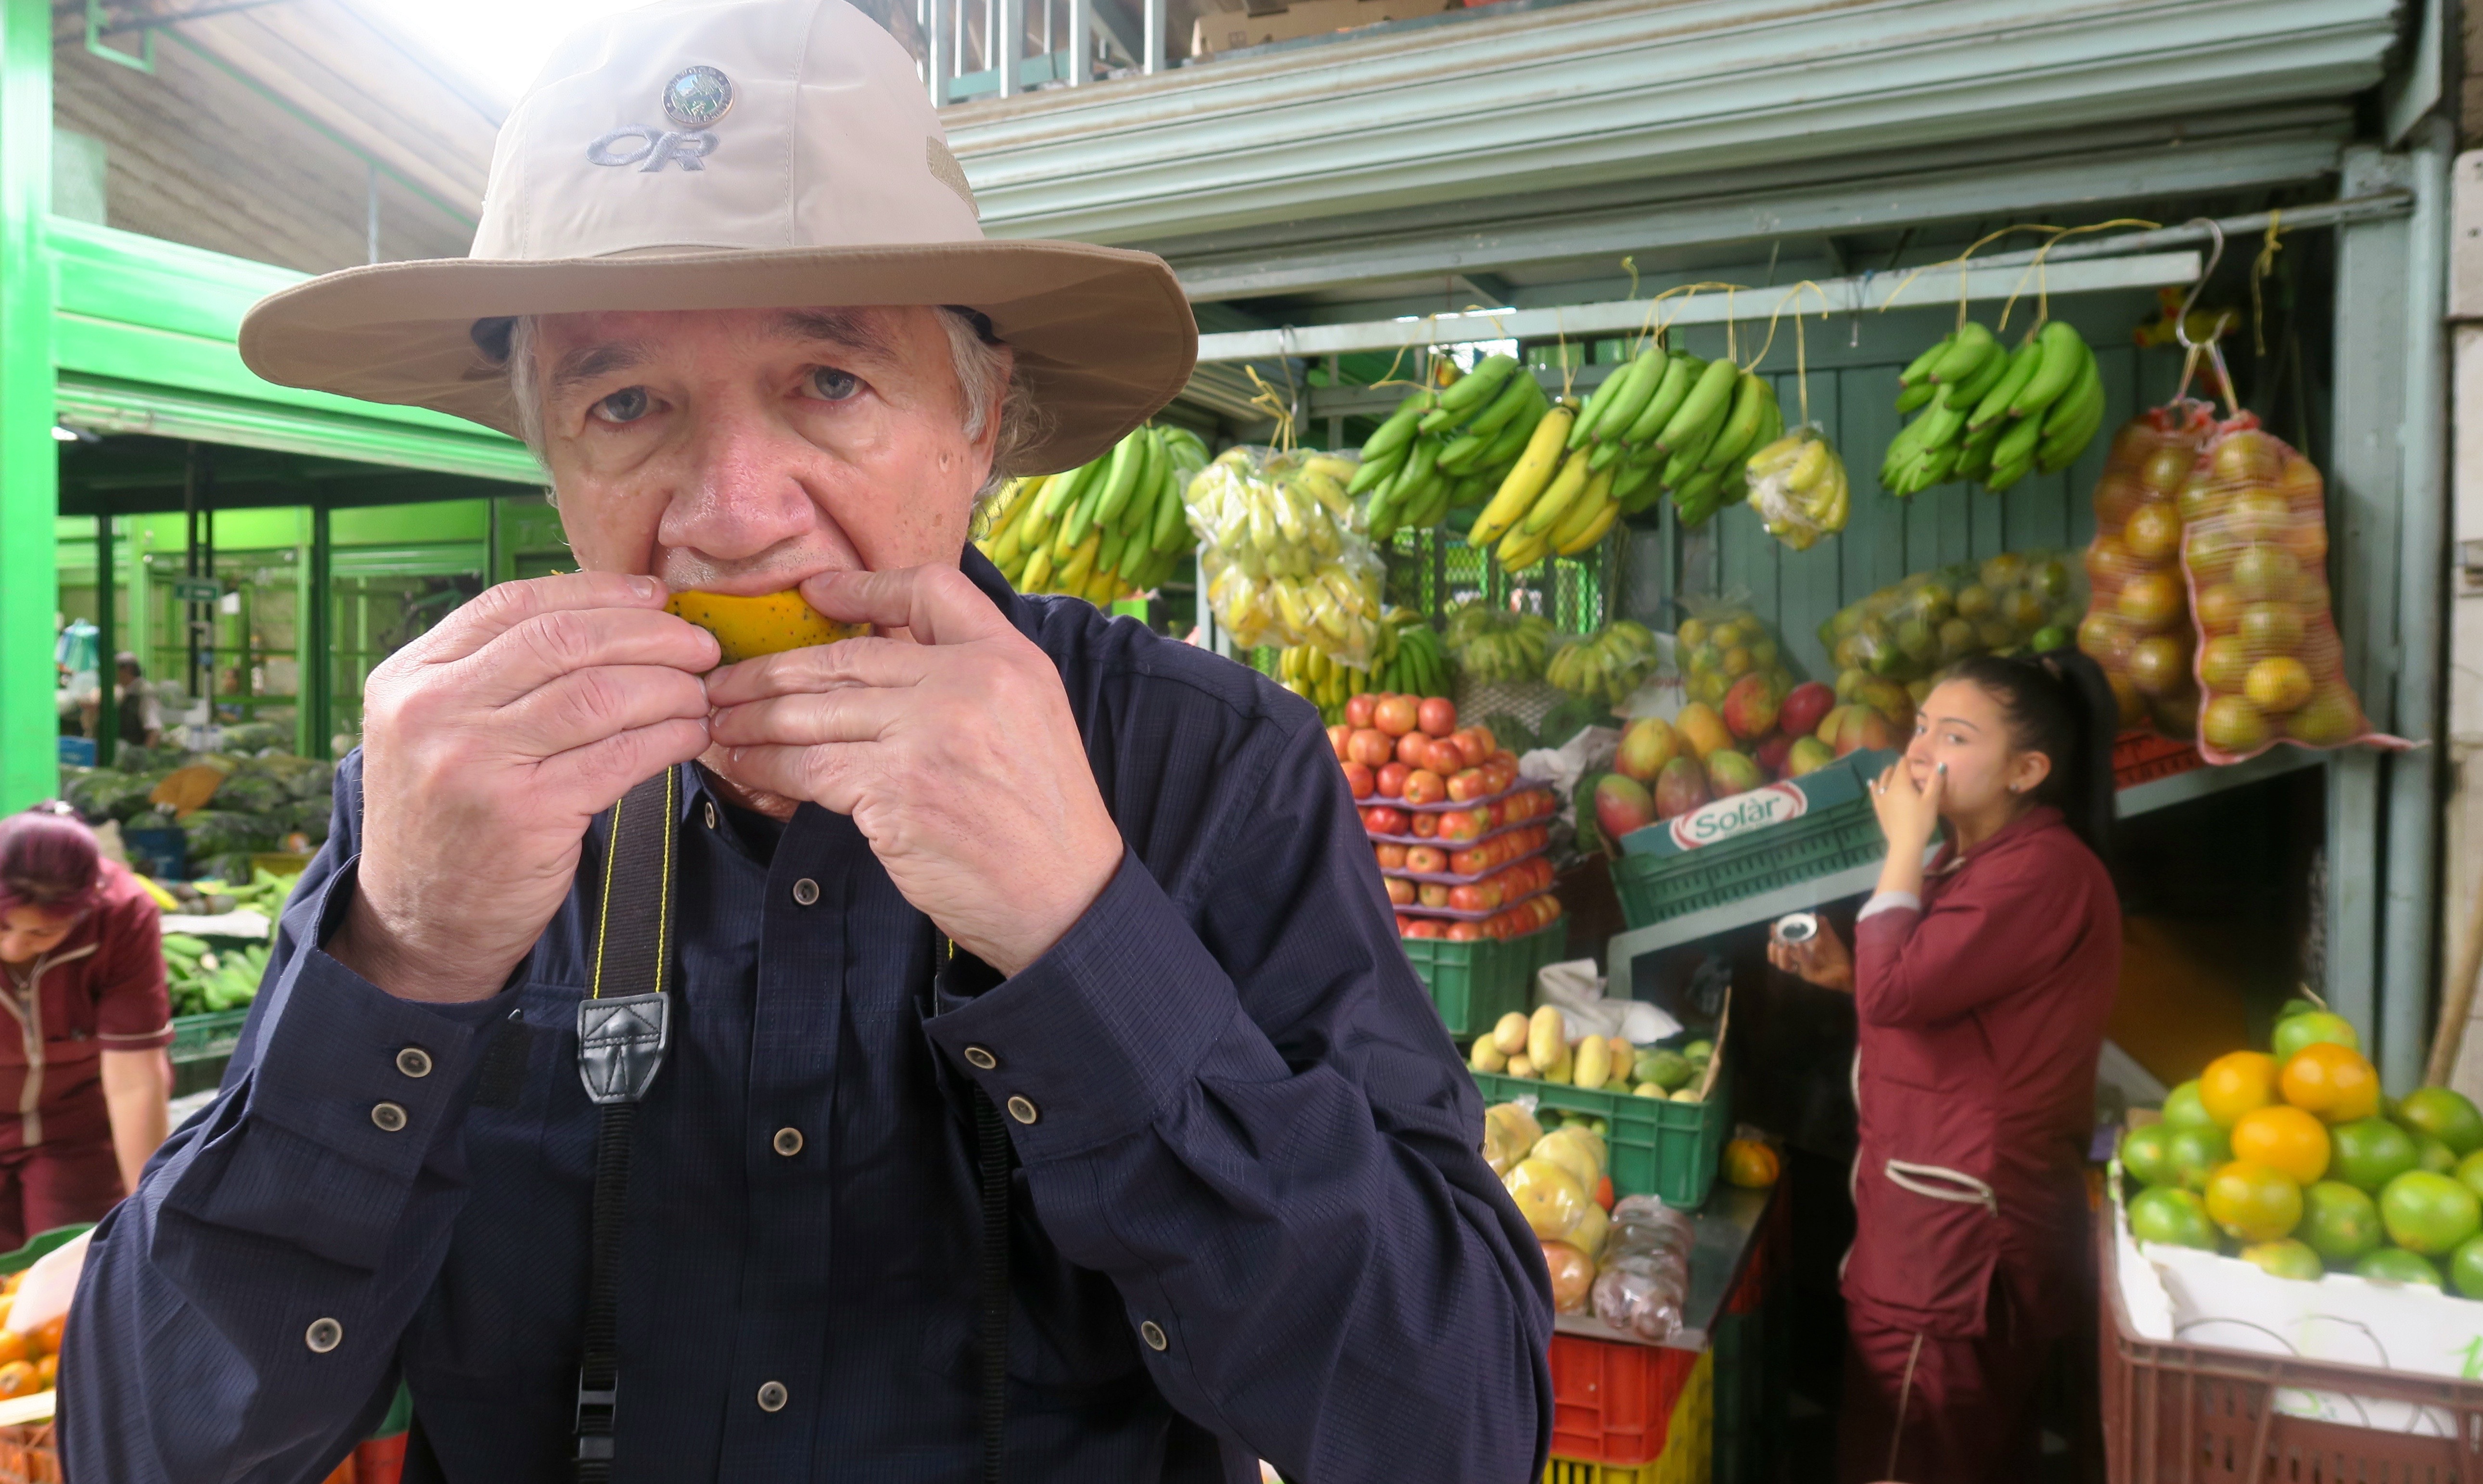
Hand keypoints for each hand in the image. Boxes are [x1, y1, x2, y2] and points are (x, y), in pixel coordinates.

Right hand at [332, 573, 717, 1002]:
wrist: (421, 924)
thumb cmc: (451, 818)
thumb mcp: (441, 730)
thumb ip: (498, 673)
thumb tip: (610, 618)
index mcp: (411, 677)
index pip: (516, 604)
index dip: (597, 592)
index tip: (653, 596)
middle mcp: (433, 711)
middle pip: (565, 640)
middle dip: (649, 635)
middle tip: (698, 646)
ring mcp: (475, 762)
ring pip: (599, 694)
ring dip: (668, 687)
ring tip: (699, 694)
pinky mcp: (524, 814)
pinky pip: (618, 756)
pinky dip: (667, 737)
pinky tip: (689, 735)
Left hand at [704, 566, 1122, 977]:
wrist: (1063, 896)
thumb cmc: (1040, 816)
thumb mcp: (1030, 718)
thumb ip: (968, 680)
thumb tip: (879, 660)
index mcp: (1008, 659)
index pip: (930, 591)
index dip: (865, 587)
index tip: (815, 591)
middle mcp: (969, 684)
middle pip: (847, 657)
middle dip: (772, 670)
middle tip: (725, 679)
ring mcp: (928, 737)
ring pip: (814, 712)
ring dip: (753, 717)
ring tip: (720, 721)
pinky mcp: (895, 792)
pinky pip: (809, 768)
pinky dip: (767, 765)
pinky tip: (746, 765)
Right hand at [1766, 920, 1852, 992]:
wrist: (1849, 969)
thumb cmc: (1838, 954)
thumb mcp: (1829, 937)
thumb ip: (1821, 926)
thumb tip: (1812, 914)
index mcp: (1800, 948)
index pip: (1782, 942)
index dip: (1776, 935)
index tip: (1774, 926)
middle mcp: (1798, 958)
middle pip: (1779, 954)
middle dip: (1774, 945)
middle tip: (1776, 937)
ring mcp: (1802, 967)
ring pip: (1783, 964)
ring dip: (1781, 954)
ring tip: (1784, 943)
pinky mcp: (1809, 974)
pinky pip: (1801, 965)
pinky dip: (1800, 954)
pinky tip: (1800, 945)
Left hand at [1870, 760, 1943, 852]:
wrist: (1905, 843)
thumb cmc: (1921, 821)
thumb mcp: (1932, 801)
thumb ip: (1935, 782)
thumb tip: (1940, 765)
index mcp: (1901, 783)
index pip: (1903, 764)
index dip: (1909, 760)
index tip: (1916, 761)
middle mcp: (1888, 788)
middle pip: (1892, 772)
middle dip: (1900, 768)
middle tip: (1909, 768)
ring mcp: (1881, 799)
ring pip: (1882, 781)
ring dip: (1887, 775)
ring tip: (1891, 772)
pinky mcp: (1878, 809)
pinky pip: (1874, 793)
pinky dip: (1874, 786)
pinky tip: (1872, 783)